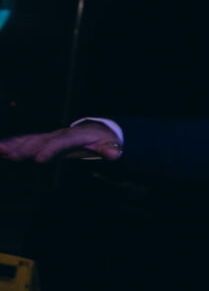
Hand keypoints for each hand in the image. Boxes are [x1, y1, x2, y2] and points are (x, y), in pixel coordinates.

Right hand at [0, 121, 122, 163]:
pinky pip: (27, 141)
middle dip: (26, 148)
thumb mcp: (110, 145)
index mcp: (74, 137)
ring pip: (30, 139)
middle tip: (13, 156)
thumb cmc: (104, 139)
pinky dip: (13, 143)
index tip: (39, 159)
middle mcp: (59, 134)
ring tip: (0, 149)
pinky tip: (1, 148)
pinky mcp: (45, 140)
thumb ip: (111, 150)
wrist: (98, 130)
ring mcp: (50, 136)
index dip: (50, 150)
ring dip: (14, 144)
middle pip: (40, 141)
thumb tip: (115, 154)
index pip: (60, 143)